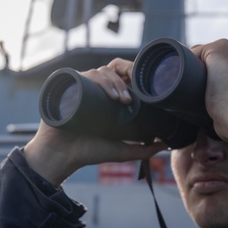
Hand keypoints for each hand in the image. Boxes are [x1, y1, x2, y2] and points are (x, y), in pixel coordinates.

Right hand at [24, 58, 167, 185]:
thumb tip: (165, 145)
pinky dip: (98, 80)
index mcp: (106, 100)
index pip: (121, 77)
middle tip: (131, 98)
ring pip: (100, 72)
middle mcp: (93, 91)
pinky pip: (84, 75)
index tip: (145, 89)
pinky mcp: (67, 88)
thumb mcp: (122, 150)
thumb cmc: (88, 152)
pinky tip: (109, 95)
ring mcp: (80, 87)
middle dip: (125, 77)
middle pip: (112, 70)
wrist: (62, 157)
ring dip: (114, 82)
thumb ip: (144, 149)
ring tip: (122, 99)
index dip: (133, 77)